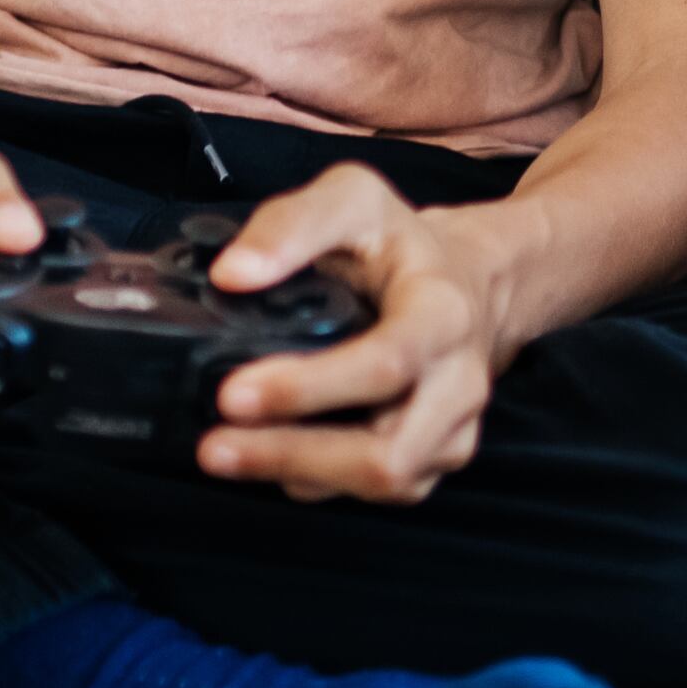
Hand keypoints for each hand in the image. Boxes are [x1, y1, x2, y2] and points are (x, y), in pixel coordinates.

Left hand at [196, 164, 527, 503]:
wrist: (472, 277)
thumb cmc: (400, 242)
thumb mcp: (354, 198)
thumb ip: (292, 224)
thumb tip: (231, 274)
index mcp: (443, 312)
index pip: (386, 364)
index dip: (308, 388)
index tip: (233, 392)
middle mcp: (460, 381)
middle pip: (388, 451)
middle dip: (295, 455)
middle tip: (214, 446)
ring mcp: (453, 429)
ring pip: (383, 480)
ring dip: (298, 475)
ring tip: (226, 454)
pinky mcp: (437, 459)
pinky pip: (378, 490)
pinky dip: (318, 481)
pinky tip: (270, 455)